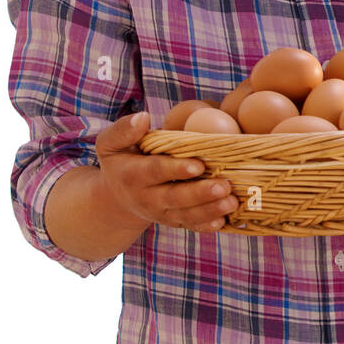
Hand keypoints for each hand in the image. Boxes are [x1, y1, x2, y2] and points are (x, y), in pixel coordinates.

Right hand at [96, 112, 237, 231]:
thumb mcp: (111, 144)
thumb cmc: (121, 161)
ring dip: (210, 210)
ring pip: (186, 214)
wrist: (116, 198)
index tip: (199, 165)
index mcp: (132, 175)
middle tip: (224, 186)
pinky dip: (206, 226)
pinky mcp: (173, 221)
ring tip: (232, 202)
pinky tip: (223, 221)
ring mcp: (161, 212)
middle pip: (175, 197)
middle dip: (200, 193)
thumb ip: (123, 130)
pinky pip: (189, 226)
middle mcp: (147, 197)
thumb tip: (143, 117)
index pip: (155, 171)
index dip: (176, 169)